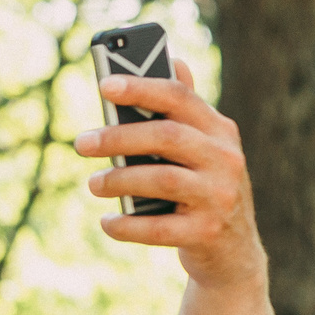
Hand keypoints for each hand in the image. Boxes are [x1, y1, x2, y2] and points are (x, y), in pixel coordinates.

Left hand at [74, 58, 264, 292]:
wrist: (232, 252)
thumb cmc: (204, 190)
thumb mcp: (204, 149)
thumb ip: (185, 113)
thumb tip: (174, 62)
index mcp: (221, 131)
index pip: (180, 98)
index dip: (142, 87)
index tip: (103, 85)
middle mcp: (226, 159)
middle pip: (167, 136)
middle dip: (118, 137)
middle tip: (82, 142)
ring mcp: (220, 197)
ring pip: (162, 179)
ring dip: (118, 181)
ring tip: (93, 183)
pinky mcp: (206, 233)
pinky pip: (158, 228)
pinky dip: (126, 225)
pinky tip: (107, 222)